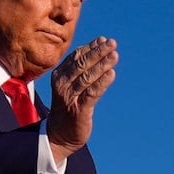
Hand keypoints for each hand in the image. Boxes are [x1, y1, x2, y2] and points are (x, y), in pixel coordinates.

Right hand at [46, 37, 116, 160]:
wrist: (59, 134)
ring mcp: (70, 97)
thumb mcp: (70, 84)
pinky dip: (102, 83)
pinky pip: (92, 93)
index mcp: (59, 75)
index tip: (103, 39)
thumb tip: (99, 42)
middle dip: (98, 52)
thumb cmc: (68, 105)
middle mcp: (62, 84)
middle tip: (112, 43)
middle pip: (82, 64)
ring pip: (87, 77)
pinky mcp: (79, 110)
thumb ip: (82, 66)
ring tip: (115, 55)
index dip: (90, 47)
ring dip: (102, 65)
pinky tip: (112, 74)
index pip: (76, 57)